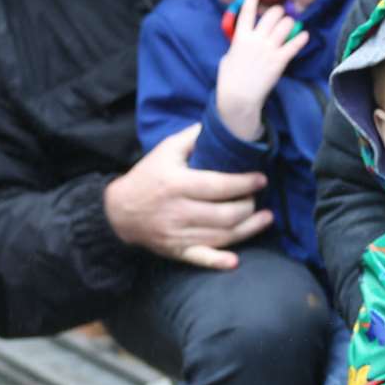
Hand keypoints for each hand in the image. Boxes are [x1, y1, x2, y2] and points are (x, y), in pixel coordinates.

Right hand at [104, 124, 271, 267]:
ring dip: (248, 229)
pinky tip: (235, 261)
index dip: (244, 184)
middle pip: (224, 214)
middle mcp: (178, 211)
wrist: (119, 210)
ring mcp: (177, 234)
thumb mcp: (165, 150)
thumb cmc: (147, 176)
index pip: (218, 186)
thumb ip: (193, 138)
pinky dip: (218, 261)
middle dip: (248, 206)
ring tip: (265, 218)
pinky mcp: (176, 250)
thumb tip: (223, 123)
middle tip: (257, 197)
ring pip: (220, 236)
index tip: (261, 179)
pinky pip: (199, 258)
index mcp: (176, 184)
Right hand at [214, 0, 309, 141]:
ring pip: (285, 26)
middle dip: (278, 11)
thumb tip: (243, 40)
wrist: (238, 96)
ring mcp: (268, 49)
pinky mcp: (279, 61)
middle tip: (280, 13)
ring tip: (291, 24)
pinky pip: (294, 45)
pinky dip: (301, 39)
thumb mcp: (228, 56)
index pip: (247, 12)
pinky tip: (304, 35)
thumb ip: (238, 44)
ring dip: (290, 22)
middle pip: (272, 15)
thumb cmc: (229, 79)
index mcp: (240, 37)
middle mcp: (256, 39)